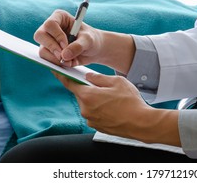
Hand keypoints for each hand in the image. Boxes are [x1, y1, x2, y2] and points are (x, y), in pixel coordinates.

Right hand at [34, 9, 103, 66]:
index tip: (66, 44)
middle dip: (52, 47)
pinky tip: (68, 63)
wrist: (93, 50)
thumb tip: (64, 56)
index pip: (50, 24)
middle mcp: (50, 28)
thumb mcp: (88, 41)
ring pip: (42, 50)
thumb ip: (78, 46)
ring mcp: (48, 40)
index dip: (56, 35)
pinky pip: (46, 60)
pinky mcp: (49, 52)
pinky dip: (56, 64)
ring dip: (55, 59)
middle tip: (63, 56)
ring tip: (70, 61)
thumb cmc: (91, 40)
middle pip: (40, 36)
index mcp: (59, 17)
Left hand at [53, 71, 180, 145]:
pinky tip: (114, 108)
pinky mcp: (98, 127)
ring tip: (113, 99)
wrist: (141, 123)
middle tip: (104, 86)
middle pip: (81, 94)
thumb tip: (88, 77)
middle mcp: (85, 109)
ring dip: (96, 100)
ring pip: (89, 105)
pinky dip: (101, 109)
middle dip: (89, 89)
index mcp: (88, 96)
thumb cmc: (130, 102)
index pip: (69, 83)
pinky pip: (95, 114)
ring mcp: (91, 120)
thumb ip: (99, 78)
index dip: (61, 75)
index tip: (55, 70)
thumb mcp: (116, 82)